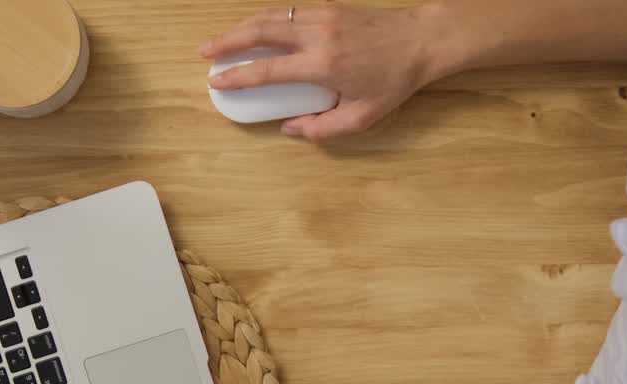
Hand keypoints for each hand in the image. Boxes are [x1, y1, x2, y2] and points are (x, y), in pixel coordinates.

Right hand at [201, 3, 456, 141]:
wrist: (421, 41)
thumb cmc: (394, 81)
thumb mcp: (361, 117)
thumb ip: (322, 128)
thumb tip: (289, 129)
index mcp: (323, 65)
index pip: (267, 70)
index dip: (237, 77)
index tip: (216, 81)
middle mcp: (317, 35)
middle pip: (259, 33)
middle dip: (227, 42)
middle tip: (205, 52)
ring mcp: (322, 15)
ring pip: (270, 16)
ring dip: (241, 26)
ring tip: (222, 39)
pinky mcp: (328, 6)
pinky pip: (287, 11)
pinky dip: (265, 19)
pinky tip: (255, 28)